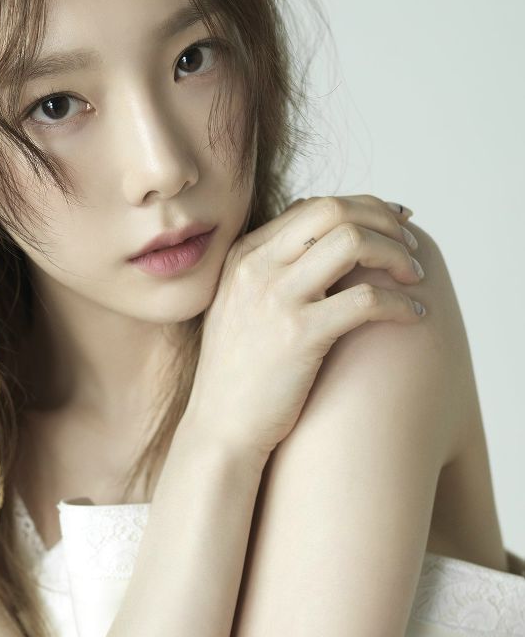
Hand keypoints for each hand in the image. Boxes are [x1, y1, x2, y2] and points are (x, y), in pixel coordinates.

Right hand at [185, 194, 424, 460]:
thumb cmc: (239, 376)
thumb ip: (273, 272)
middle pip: (336, 211)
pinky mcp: (298, 335)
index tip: (396, 224)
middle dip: (385, 222)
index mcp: (244, 255)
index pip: (315, 207)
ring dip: (396, 254)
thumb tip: (324, 244)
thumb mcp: (242, 308)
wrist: (219, 429)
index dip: (365, 208)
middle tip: (412, 246)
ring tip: (416, 277)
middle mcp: (256, 267)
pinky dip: (400, 303)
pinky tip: (414, 317)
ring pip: (354, 242)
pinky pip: (366, 299)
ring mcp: (275, 299)